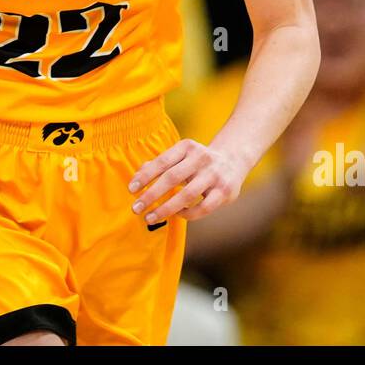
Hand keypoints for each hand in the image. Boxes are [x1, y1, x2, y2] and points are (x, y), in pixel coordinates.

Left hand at [128, 139, 246, 224]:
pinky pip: (203, 207)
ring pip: (186, 195)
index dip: (145, 176)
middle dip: (151, 195)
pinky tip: (177, 215)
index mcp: (187, 146)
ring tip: (150, 218)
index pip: (162, 161)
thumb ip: (159, 164)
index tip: (131, 190)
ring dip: (165, 209)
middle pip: (172, 178)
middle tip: (136, 208)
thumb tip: (137, 176)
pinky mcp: (225, 191)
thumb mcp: (180, 156)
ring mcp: (214, 175)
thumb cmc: (197, 161)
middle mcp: (201, 158)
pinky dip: (188, 214)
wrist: (233, 159)